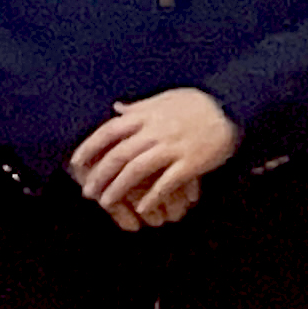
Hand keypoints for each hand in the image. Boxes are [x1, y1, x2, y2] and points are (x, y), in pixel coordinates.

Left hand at [68, 88, 239, 229]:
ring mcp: (173, 146)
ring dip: (119, 188)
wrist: (231, 106)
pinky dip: (152, 196)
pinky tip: (142, 209)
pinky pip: (166, 182)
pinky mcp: (191, 162)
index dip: (90, 147)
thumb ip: (138, 107)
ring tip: (106, 203)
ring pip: (137, 170)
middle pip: (119, 154)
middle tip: (88, 191)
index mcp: (146, 115)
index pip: (109, 131)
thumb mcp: (164, 99)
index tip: (76, 162)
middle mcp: (155, 130)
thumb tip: (115, 108)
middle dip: (100, 175)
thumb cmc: (196, 103)